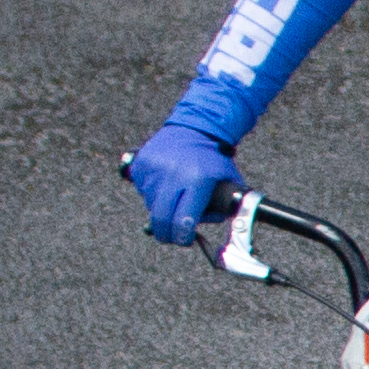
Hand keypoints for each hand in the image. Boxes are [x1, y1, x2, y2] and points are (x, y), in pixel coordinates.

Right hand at [128, 124, 236, 245]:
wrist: (194, 129)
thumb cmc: (213, 160)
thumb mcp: (227, 183)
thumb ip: (219, 210)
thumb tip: (197, 232)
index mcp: (198, 180)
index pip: (184, 220)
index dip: (182, 236)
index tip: (184, 239)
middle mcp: (173, 174)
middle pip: (161, 218)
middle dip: (166, 233)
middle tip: (171, 236)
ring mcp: (154, 168)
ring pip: (150, 205)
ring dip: (160, 209)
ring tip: (174, 196)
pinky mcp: (141, 163)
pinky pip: (141, 190)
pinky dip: (151, 193)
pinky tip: (164, 184)